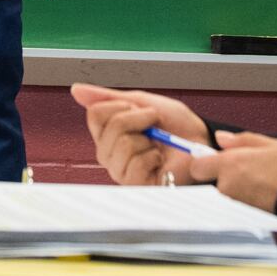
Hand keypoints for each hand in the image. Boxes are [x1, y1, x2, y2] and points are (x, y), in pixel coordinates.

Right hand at [70, 82, 208, 185]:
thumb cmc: (176, 126)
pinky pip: (134, 164)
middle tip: (154, 125)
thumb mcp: (143, 102)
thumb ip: (109, 98)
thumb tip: (75, 90)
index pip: (95, 114)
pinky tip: (159, 160)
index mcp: (108, 133)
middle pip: (111, 127)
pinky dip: (153, 156)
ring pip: (122, 144)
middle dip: (139, 118)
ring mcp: (120, 171)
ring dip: (148, 138)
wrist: (201, 143)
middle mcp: (109, 154)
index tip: (141, 109)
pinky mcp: (134, 186)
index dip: (122, 106)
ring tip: (157, 144)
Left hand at [188, 132, 276, 212]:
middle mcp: (229, 187)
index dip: (205, 162)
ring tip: (263, 182)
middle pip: (214, 182)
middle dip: (227, 176)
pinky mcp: (246, 218)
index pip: (198, 167)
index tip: (215, 159)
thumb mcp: (271, 144)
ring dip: (239, 189)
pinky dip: (248, 201)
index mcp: (231, 165)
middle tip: (250, 169)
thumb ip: (241, 140)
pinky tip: (266, 194)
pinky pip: (239, 206)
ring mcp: (236, 205)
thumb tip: (221, 138)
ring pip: (228, 195)